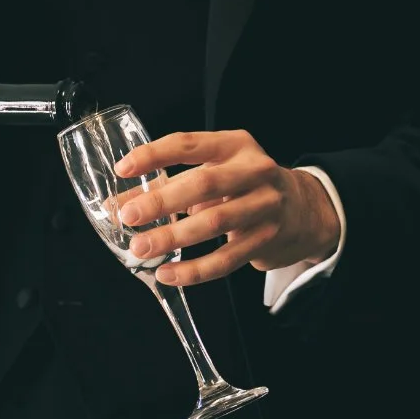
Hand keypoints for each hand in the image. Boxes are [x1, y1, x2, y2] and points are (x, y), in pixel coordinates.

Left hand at [112, 129, 339, 286]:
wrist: (303, 209)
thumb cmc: (243, 185)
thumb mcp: (212, 172)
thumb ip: (166, 184)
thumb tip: (116, 203)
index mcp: (234, 145)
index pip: (188, 144)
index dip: (154, 155)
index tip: (123, 169)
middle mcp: (254, 170)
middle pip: (204, 184)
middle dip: (163, 201)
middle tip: (130, 216)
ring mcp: (265, 205)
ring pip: (215, 223)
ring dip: (174, 237)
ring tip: (141, 248)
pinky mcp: (267, 239)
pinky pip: (227, 259)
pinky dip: (195, 270)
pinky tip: (168, 274)